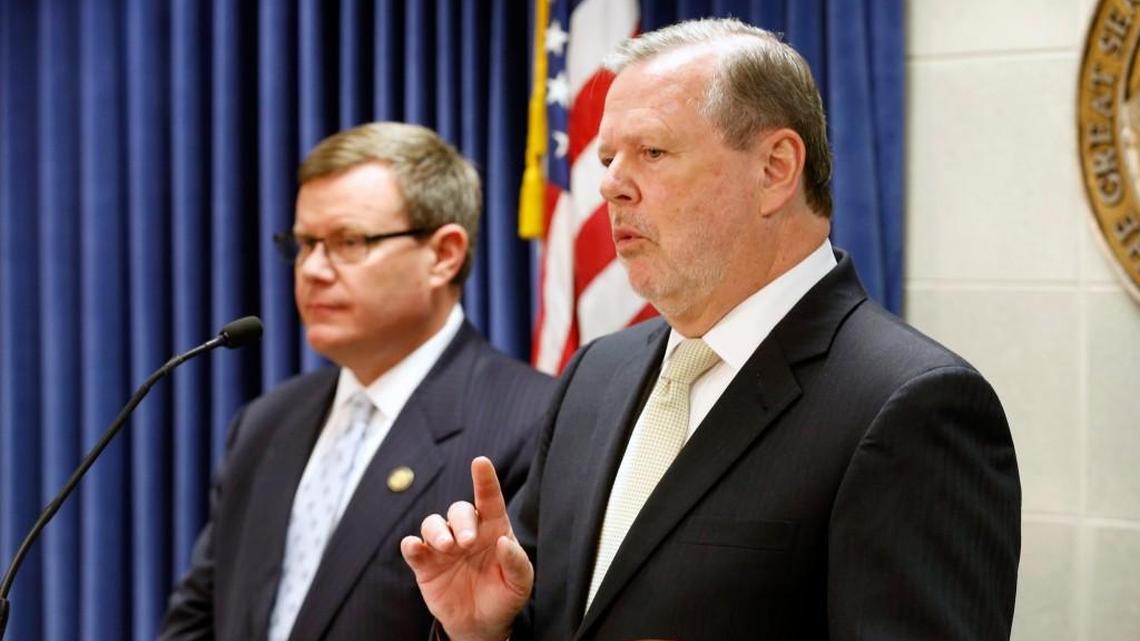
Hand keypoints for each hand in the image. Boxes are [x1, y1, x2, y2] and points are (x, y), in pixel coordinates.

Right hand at [401, 457, 532, 640]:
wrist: (481, 625)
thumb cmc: (504, 595)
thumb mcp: (520, 582)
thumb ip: (516, 562)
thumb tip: (503, 541)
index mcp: (493, 529)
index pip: (489, 499)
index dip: (484, 480)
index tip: (480, 462)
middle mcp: (466, 532)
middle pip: (458, 510)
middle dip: (461, 521)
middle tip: (467, 542)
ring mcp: (444, 547)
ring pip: (432, 523)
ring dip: (437, 531)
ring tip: (447, 547)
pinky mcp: (425, 564)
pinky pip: (412, 548)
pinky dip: (412, 545)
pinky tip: (416, 547)